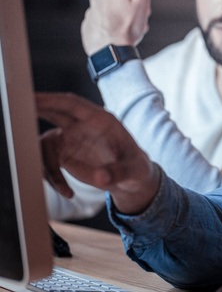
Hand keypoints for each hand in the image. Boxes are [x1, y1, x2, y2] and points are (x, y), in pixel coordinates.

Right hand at [36, 92, 159, 213]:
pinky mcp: (64, 155)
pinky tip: (68, 193)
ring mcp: (71, 139)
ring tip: (63, 188)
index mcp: (101, 120)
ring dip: (45, 165)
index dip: (52, 100)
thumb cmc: (136, 169)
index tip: (31, 98)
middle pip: (53, 111)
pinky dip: (52, 178)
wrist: (131, 180)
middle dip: (34, 110)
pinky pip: (47, 163)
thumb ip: (119, 173)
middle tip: (15, 112)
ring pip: (44, 143)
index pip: (73, 104)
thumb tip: (101, 178)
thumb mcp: (134, 171)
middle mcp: (83, 126)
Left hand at [81, 0, 154, 54]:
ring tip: (130, 27)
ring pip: (107, 9)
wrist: (112, 53)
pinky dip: (108, 24)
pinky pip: (100, 21)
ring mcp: (90, 13)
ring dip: (118, 14)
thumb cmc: (128, 29)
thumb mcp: (142, 3)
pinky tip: (118, 34)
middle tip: (140, 14)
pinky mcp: (87, 26)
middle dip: (127, 2)